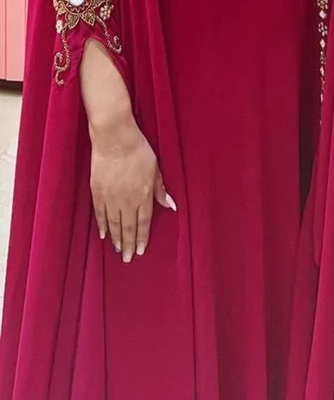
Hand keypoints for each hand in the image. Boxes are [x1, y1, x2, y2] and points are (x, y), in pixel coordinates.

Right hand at [90, 119, 174, 263]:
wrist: (115, 139)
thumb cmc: (139, 151)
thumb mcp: (156, 169)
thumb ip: (161, 190)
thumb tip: (171, 206)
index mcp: (143, 195)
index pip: (143, 222)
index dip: (142, 237)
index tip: (140, 250)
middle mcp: (127, 201)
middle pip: (128, 227)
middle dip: (128, 245)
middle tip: (127, 259)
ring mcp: (110, 198)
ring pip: (114, 224)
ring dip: (116, 239)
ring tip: (117, 251)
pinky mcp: (97, 192)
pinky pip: (100, 214)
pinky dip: (102, 226)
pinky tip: (103, 235)